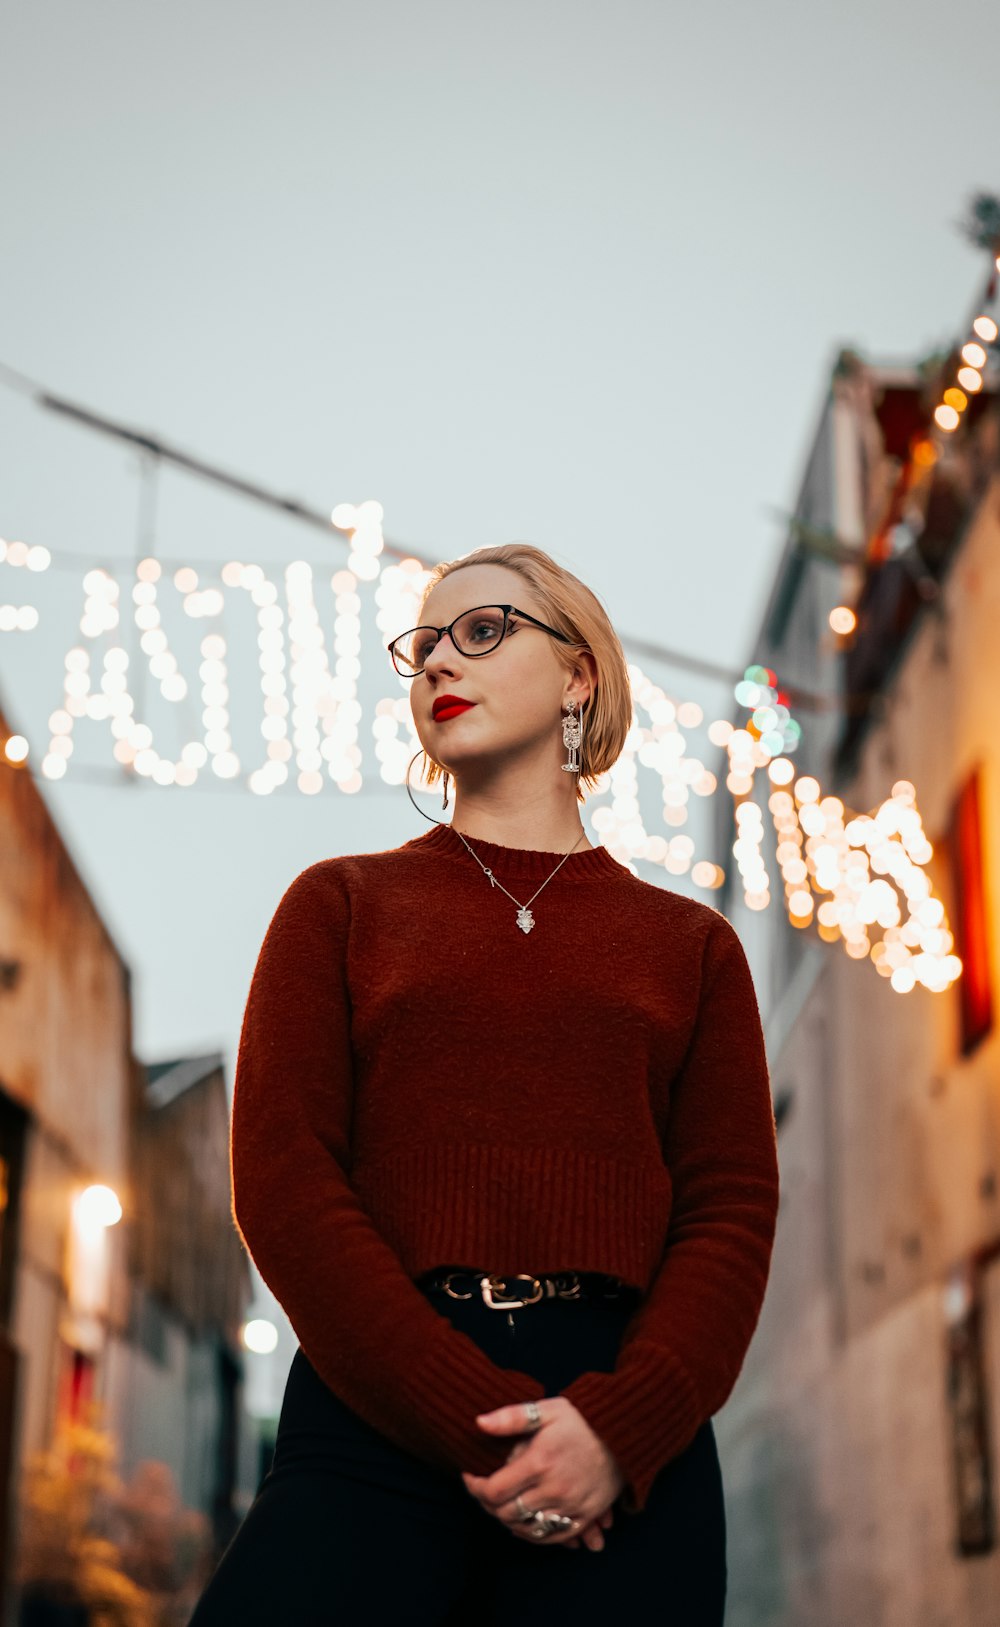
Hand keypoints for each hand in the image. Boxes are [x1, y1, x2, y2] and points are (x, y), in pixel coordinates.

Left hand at [461, 1396, 624, 1547]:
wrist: (624, 1434)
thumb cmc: (582, 1419)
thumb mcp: (547, 1409)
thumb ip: (511, 1418)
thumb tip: (479, 1423)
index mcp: (539, 1461)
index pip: (494, 1491)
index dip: (475, 1487)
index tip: (469, 1476)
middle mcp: (554, 1488)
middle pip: (507, 1513)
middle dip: (489, 1504)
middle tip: (484, 1490)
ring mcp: (570, 1505)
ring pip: (526, 1529)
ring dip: (508, 1520)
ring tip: (502, 1504)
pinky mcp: (585, 1516)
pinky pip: (552, 1537)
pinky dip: (533, 1534)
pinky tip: (525, 1522)